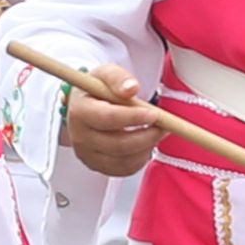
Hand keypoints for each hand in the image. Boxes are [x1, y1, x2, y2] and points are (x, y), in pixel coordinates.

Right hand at [51, 57, 162, 179]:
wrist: (85, 105)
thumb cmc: (96, 90)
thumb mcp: (106, 74)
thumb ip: (118, 78)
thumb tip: (131, 88)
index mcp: (80, 112)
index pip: (108, 119)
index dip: (134, 118)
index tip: (154, 114)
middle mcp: (80, 137)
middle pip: (118, 145)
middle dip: (147, 136)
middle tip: (164, 125)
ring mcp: (87, 155)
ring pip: (124, 160)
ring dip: (147, 148)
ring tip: (156, 132)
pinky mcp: (97, 166)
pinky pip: (124, 170)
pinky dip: (141, 159)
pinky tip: (145, 144)